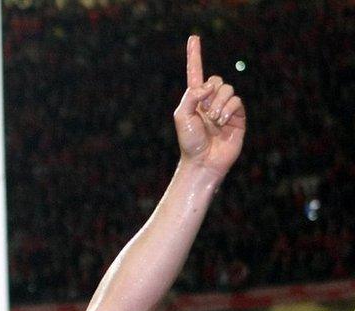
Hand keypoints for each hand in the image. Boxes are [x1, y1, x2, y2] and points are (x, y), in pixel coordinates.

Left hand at [173, 36, 245, 177]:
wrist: (203, 161)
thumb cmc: (190, 141)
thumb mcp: (182, 116)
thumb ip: (191, 96)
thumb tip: (208, 85)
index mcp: (195, 99)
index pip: (196, 72)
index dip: (195, 55)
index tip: (194, 38)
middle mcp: (210, 101)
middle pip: (217, 80)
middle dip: (211, 92)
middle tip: (205, 110)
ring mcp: (225, 108)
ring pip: (228, 89)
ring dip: (219, 104)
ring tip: (214, 120)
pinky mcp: (238, 117)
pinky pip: (237, 101)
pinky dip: (229, 110)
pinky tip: (223, 122)